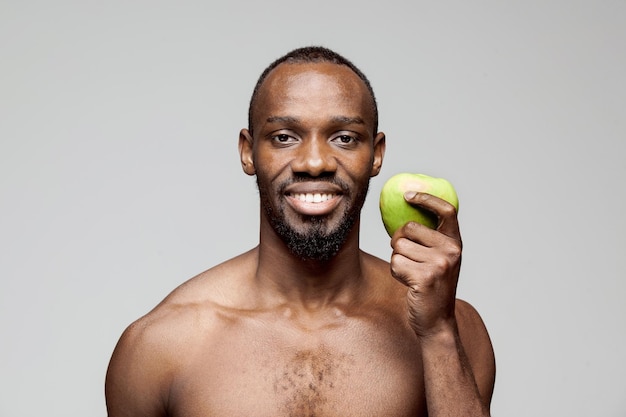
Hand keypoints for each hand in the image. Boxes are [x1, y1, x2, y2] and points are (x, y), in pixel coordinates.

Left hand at [389, 191, 462, 338]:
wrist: (437, 322)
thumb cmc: (432, 288)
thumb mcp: (439, 260)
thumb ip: (431, 239)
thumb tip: (405, 211)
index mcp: (456, 243)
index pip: (447, 210)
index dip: (427, 198)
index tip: (408, 195)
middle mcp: (451, 251)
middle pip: (409, 228)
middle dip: (398, 240)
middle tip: (406, 256)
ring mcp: (439, 264)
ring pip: (398, 247)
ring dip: (398, 260)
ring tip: (411, 274)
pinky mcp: (425, 277)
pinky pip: (396, 263)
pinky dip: (396, 272)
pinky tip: (408, 283)